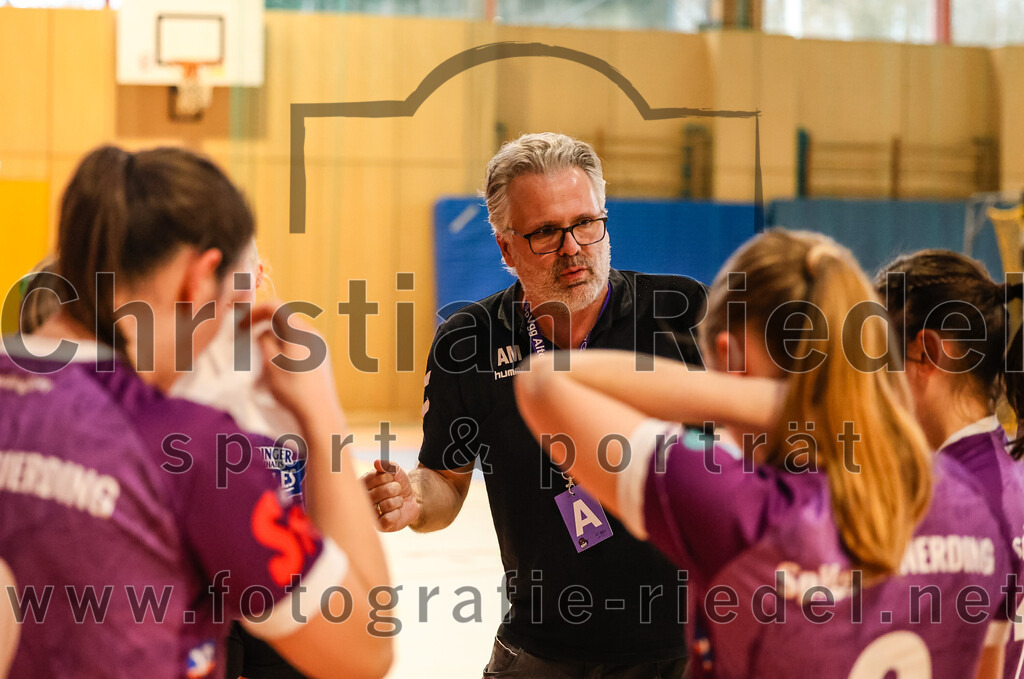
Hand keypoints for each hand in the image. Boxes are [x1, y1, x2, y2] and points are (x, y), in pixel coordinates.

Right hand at [249, 301, 341, 426]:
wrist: (319, 411)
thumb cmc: (292, 389)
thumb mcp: (270, 363)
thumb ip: (264, 341)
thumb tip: (265, 332)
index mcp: (299, 331)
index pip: (275, 307)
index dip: (255, 312)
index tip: (242, 325)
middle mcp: (312, 333)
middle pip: (284, 318)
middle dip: (264, 325)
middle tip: (249, 340)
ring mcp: (319, 345)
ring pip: (291, 331)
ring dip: (274, 337)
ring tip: (263, 356)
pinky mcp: (322, 356)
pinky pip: (300, 343)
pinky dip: (285, 346)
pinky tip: (279, 365)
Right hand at [361, 461, 419, 531]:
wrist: (410, 499)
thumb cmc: (397, 484)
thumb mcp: (395, 471)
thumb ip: (387, 465)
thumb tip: (377, 463)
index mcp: (363, 484)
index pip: (377, 477)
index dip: (389, 477)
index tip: (390, 479)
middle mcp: (363, 499)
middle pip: (384, 490)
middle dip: (395, 489)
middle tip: (395, 491)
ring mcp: (370, 514)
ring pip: (388, 504)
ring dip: (398, 501)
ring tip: (395, 502)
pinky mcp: (379, 526)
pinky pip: (389, 518)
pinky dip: (397, 514)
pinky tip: (395, 513)